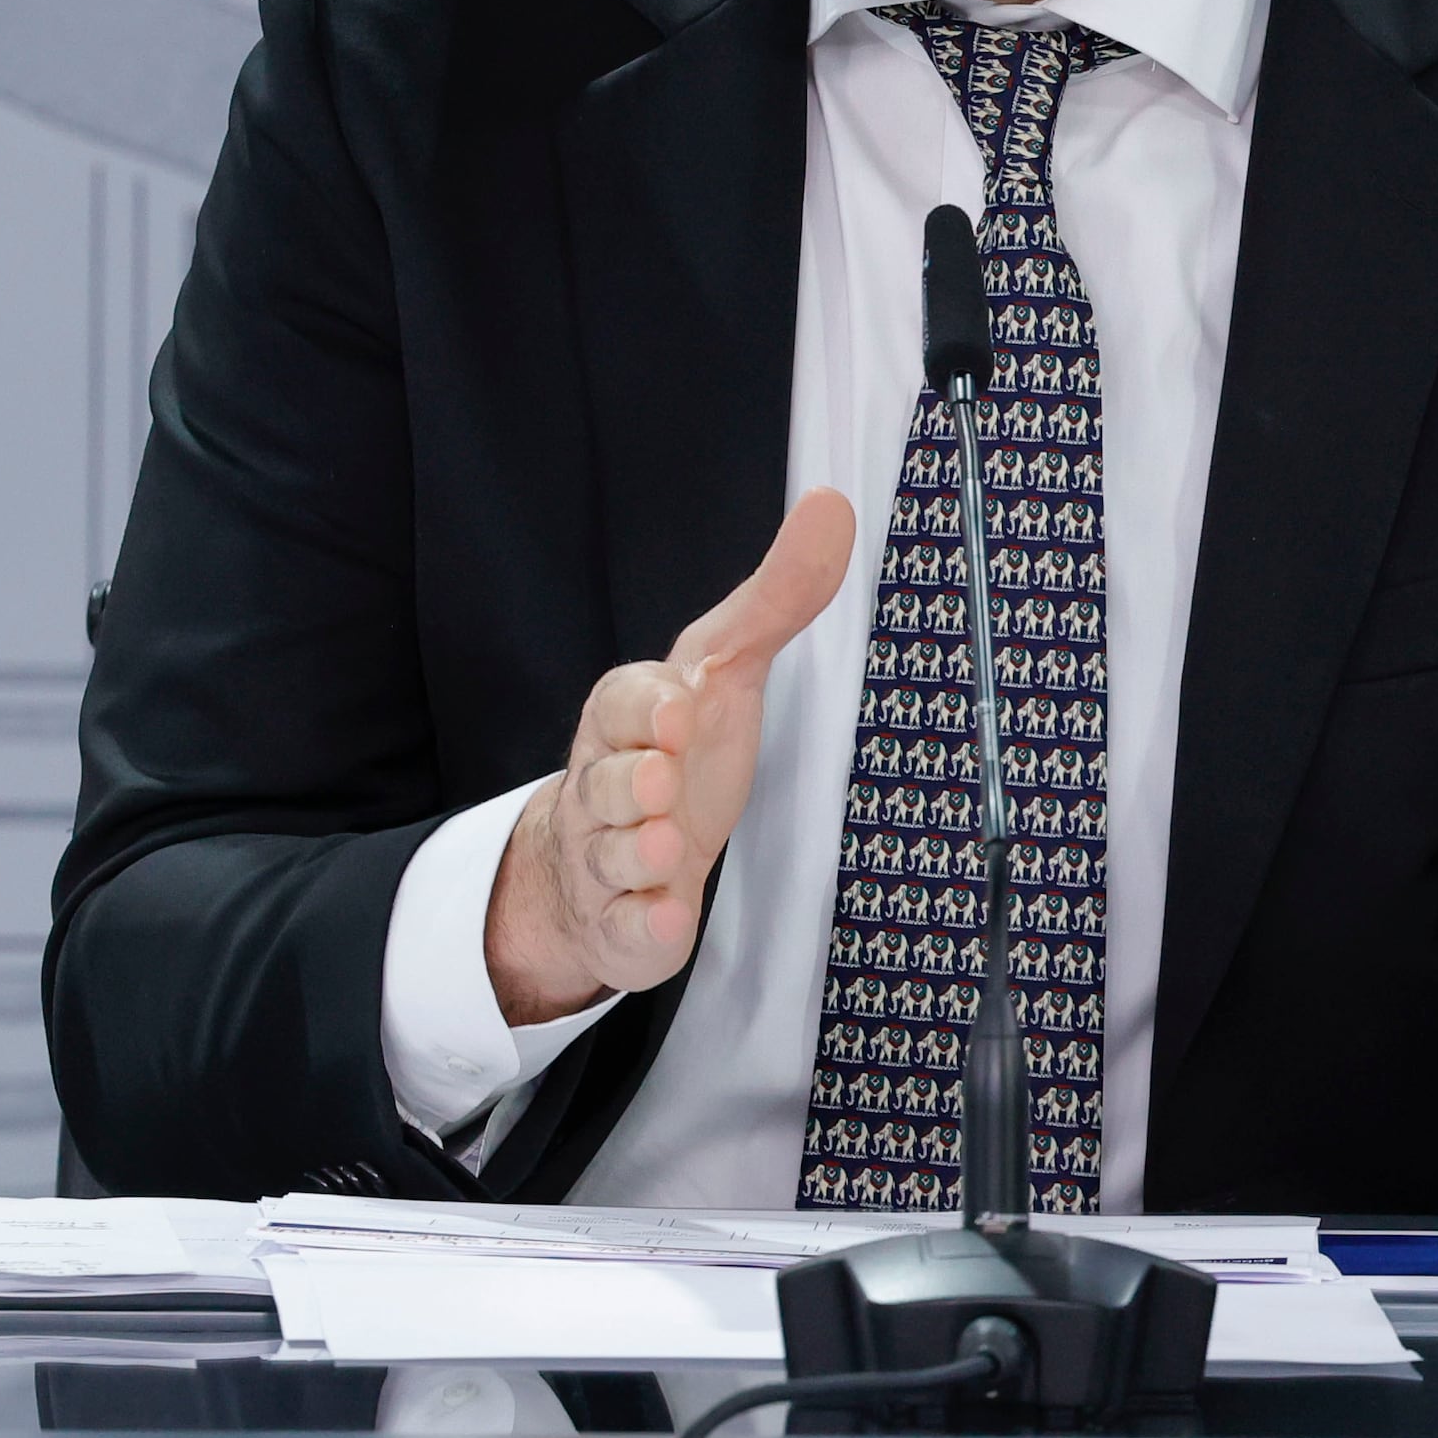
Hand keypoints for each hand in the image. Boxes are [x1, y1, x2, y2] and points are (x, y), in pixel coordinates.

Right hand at [483, 488, 854, 1023]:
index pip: (619, 701)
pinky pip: (624, 930)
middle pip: (606, 782)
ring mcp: (610, 858)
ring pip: (608, 854)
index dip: (646, 708)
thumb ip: (776, 598)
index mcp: (628, 721)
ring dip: (636, 851)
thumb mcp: (728, 672)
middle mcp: (607, 788)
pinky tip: (665, 920)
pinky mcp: (625, 922)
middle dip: (633, 783)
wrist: (620, 859)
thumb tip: (831, 507)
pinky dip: (642, 928)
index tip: (680, 711)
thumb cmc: (680, 754)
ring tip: (666, 847)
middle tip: (665, 778)